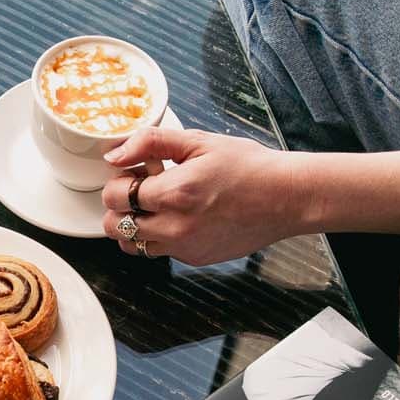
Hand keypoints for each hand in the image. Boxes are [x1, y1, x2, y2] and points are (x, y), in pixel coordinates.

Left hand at [98, 127, 308, 265]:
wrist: (285, 197)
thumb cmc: (248, 166)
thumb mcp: (198, 141)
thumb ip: (150, 142)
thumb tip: (115, 154)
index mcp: (173, 194)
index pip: (114, 197)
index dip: (118, 180)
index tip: (136, 171)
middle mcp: (175, 227)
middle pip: (115, 227)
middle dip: (118, 205)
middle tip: (141, 188)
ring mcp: (185, 247)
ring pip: (132, 245)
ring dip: (133, 225)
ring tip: (157, 204)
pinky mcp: (196, 258)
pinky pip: (160, 251)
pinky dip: (159, 235)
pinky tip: (180, 215)